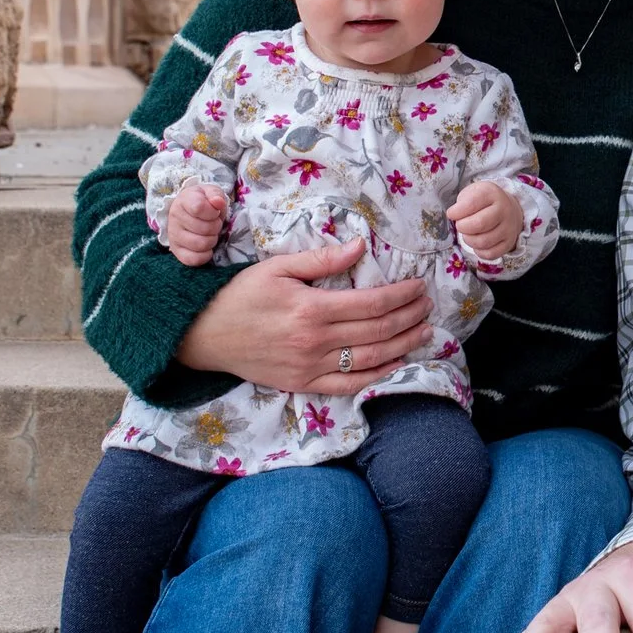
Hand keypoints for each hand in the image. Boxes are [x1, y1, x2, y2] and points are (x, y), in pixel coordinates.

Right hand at [163, 183, 227, 265]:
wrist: (190, 211)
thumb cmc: (204, 201)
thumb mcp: (211, 192)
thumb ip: (216, 194)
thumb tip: (218, 202)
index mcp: (183, 201)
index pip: (199, 208)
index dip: (213, 212)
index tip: (214, 211)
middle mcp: (174, 218)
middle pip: (205, 229)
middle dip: (216, 226)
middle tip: (213, 223)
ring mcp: (174, 236)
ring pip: (201, 244)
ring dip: (212, 240)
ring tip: (209, 233)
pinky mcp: (177, 251)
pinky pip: (194, 259)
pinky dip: (205, 255)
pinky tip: (207, 247)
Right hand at [174, 243, 431, 395]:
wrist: (203, 335)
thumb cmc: (240, 295)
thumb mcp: (277, 267)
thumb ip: (321, 259)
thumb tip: (360, 247)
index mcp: (311, 309)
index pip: (371, 303)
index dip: (401, 296)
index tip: (419, 286)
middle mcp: (315, 341)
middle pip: (377, 330)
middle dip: (409, 317)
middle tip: (429, 305)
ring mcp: (310, 367)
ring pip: (370, 358)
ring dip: (403, 345)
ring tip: (425, 331)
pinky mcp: (303, 384)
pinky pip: (348, 385)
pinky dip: (377, 376)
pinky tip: (397, 363)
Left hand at [449, 180, 520, 258]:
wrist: (509, 209)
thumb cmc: (485, 202)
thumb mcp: (473, 192)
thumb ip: (462, 202)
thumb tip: (454, 216)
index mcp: (492, 194)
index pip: (471, 203)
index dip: (457, 211)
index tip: (451, 214)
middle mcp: (504, 210)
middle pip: (479, 224)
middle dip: (463, 227)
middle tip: (460, 225)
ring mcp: (508, 228)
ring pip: (483, 242)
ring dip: (469, 240)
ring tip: (468, 234)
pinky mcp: (509, 243)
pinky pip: (490, 254)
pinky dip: (478, 251)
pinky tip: (477, 243)